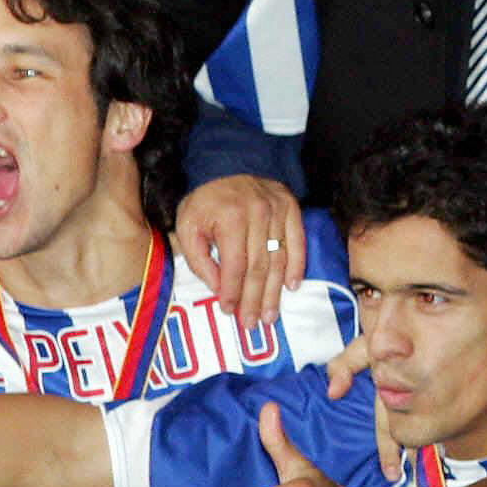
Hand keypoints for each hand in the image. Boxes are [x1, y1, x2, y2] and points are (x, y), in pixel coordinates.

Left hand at [173, 174, 304, 334]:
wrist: (229, 162)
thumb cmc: (205, 199)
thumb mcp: (188, 226)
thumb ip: (199, 259)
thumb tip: (219, 288)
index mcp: (230, 218)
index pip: (235, 265)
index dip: (233, 291)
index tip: (230, 312)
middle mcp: (258, 214)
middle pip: (259, 267)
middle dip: (255, 299)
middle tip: (253, 324)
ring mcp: (278, 211)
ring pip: (279, 259)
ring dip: (275, 291)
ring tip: (271, 315)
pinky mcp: (291, 208)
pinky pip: (298, 242)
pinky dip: (297, 266)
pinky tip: (292, 286)